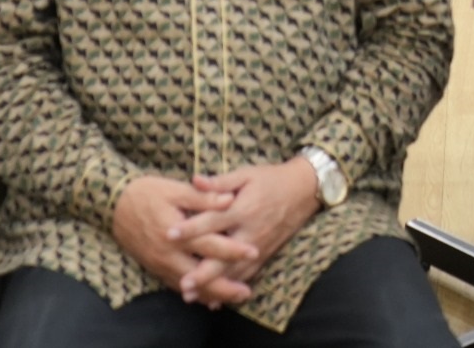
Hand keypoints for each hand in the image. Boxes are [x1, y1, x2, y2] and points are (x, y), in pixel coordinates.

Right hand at [111, 175, 251, 304]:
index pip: (210, 244)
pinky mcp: (155, 267)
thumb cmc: (147, 192)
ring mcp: (160, 263)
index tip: (254, 252)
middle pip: (201, 274)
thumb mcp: (175, 189)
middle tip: (246, 292)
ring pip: (189, 285)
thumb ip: (203, 197)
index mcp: (177, 232)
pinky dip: (194, 293)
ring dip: (210, 293)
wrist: (114, 204)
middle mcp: (169, 253)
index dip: (233, 250)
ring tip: (232, 297)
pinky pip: (176, 285)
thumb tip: (230, 200)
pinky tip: (207, 297)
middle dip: (224, 285)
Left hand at [180, 160, 321, 299]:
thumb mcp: (246, 174)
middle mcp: (250, 232)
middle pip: (223, 256)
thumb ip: (220, 182)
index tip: (170, 235)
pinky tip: (214, 300)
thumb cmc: (271, 179)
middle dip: (203, 272)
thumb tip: (195, 180)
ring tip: (190, 296)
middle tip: (183, 283)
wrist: (303, 190)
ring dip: (213, 285)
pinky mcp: (264, 255)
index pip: (213, 221)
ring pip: (233, 272)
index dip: (191, 228)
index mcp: (243, 209)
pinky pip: (245, 276)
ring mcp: (258, 247)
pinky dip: (229, 288)